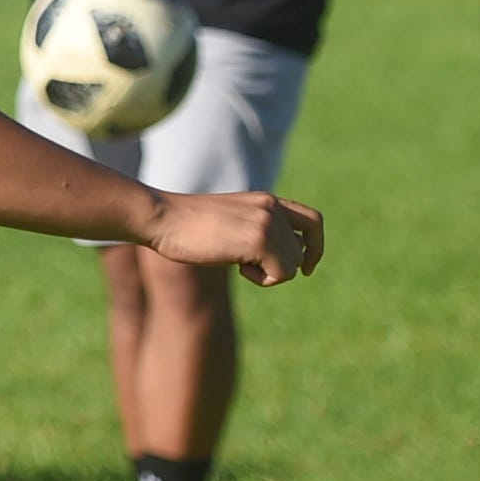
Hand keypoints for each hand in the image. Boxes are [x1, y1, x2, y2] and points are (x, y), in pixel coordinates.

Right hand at [145, 190, 325, 285]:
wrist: (164, 218)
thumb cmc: (189, 227)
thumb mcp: (232, 222)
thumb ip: (259, 231)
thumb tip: (287, 260)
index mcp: (267, 200)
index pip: (313, 220)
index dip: (316, 246)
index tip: (306, 267)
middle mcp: (272, 208)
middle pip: (302, 251)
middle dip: (282, 267)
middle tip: (249, 267)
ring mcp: (267, 222)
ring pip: (293, 265)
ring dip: (268, 274)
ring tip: (236, 261)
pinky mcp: (260, 239)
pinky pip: (281, 274)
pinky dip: (262, 280)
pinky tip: (236, 267)